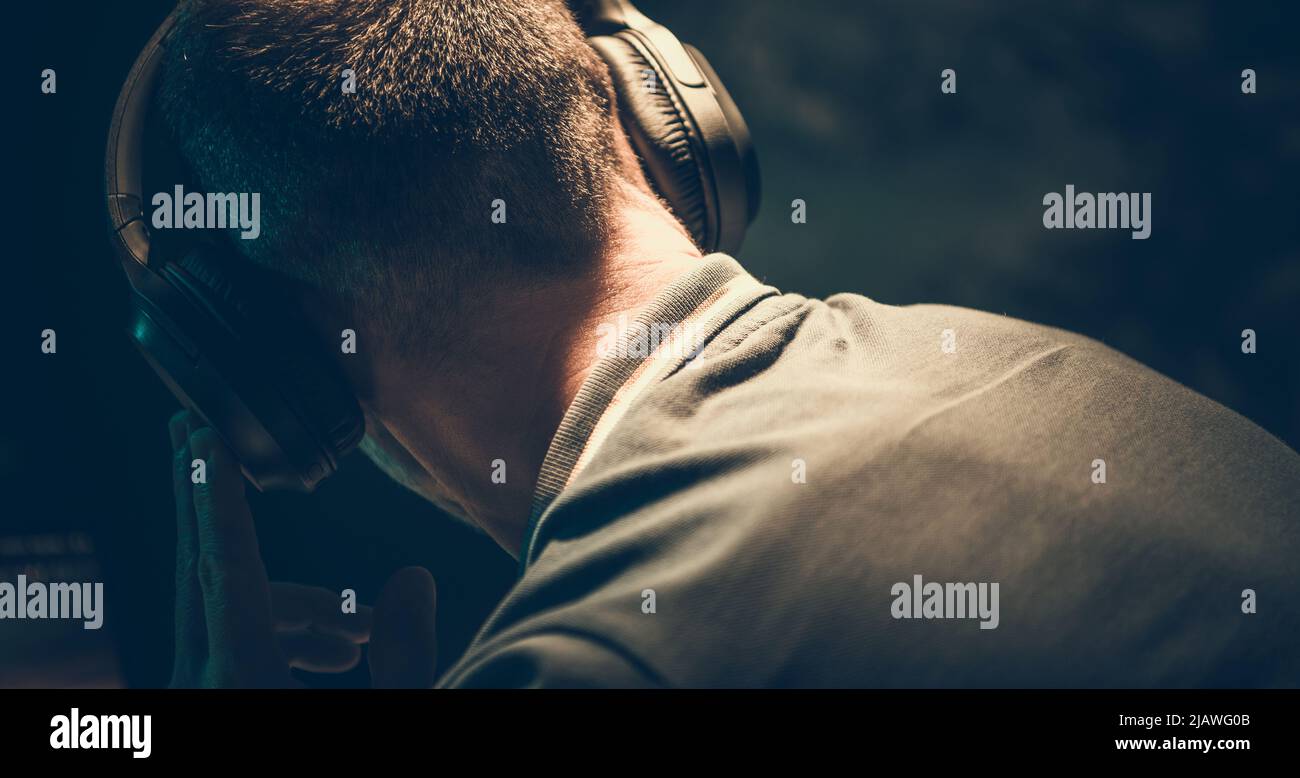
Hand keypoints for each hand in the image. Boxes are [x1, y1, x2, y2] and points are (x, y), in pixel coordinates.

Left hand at [167, 410, 439, 687]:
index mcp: (240, 682)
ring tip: (359, 631)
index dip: (219, 494)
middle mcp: (200, 686)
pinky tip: (339, 657)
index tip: (205, 436)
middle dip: (207, 495)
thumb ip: (406, 655)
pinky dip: (280, 638)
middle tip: (196, 429)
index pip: (226, 568)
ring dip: (292, 604)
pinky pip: (230, 649)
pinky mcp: (206, 703)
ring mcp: (195, 696)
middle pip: (200, 570)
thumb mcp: (394, 721)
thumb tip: (412, 580)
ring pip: (228, 616)